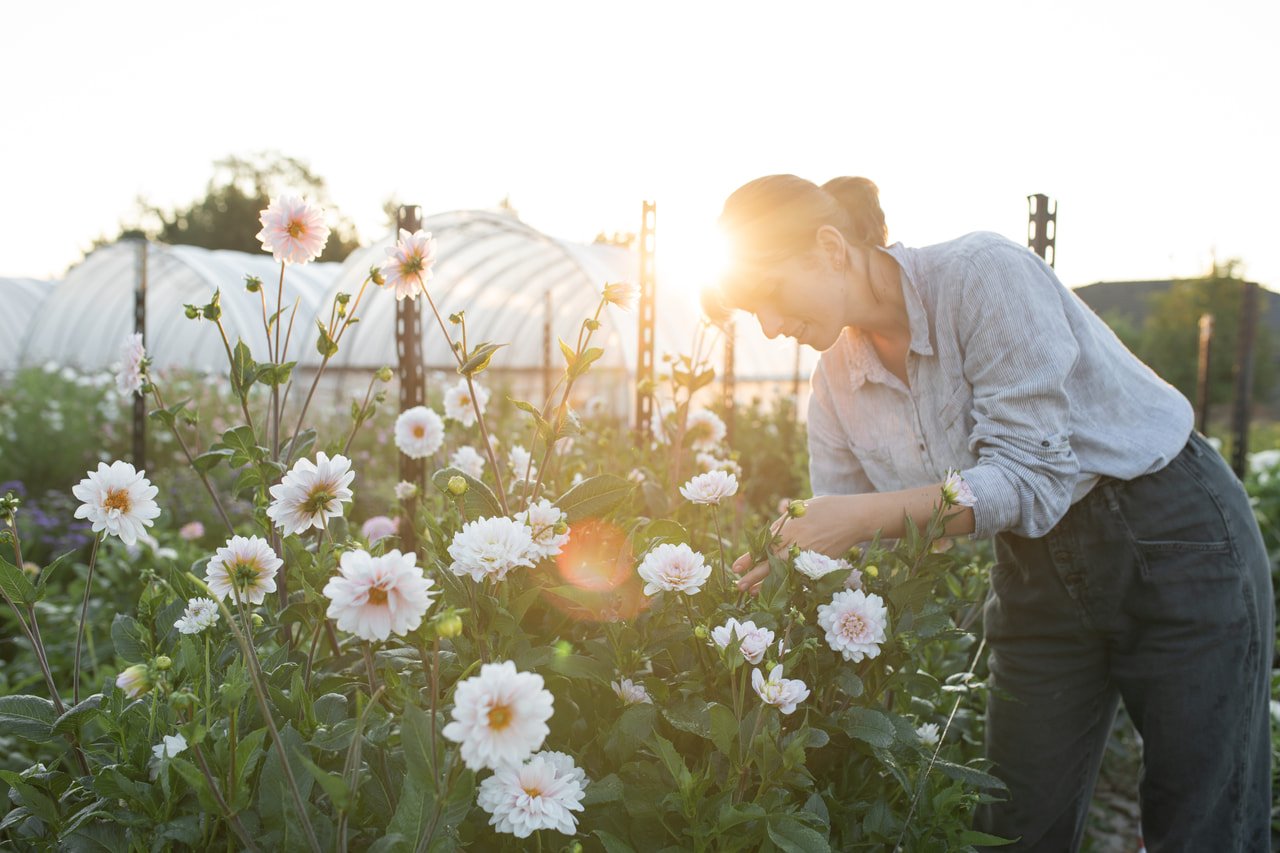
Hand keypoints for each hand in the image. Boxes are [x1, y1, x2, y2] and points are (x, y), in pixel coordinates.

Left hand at [732, 495, 863, 594]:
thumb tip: (768, 535)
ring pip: (784, 575)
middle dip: (753, 576)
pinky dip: (787, 584)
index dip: (749, 559)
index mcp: (790, 529)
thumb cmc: (826, 508)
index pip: (764, 548)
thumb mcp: (800, 509)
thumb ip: (783, 524)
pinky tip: (777, 590)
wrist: (854, 518)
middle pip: (771, 565)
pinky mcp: (820, 564)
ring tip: (752, 592)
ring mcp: (809, 557)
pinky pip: (800, 577)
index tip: (736, 568)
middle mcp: (798, 545)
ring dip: (768, 585)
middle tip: (739, 586)